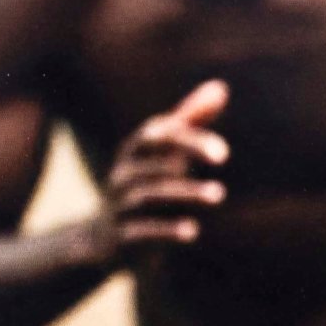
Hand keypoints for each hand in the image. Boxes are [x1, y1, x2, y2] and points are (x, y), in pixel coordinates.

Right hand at [106, 80, 229, 261]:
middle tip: (223, 158)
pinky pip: (142, 232)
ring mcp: (120, 205)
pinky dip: (166, 230)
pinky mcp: (122, 236)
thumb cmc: (144, 185)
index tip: (224, 151)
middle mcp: (124, 174)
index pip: (159, 136)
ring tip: (218, 194)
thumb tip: (220, 87)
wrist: (102, 238)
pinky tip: (193, 232)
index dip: (188, 137)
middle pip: (156, 162)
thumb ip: (190, 122)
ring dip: (184, 193)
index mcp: (135, 152)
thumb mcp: (163, 153)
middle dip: (187, 157)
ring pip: (149, 195)